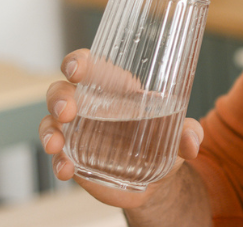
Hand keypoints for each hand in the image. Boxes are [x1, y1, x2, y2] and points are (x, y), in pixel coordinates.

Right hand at [39, 49, 204, 208]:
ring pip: (51, 122)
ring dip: (49, 131)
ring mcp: (77, 132)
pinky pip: (58, 156)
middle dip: (59, 98)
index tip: (77, 69)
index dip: (78, 62)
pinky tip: (65, 170)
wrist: (157, 181)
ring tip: (56, 145)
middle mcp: (90, 106)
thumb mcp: (179, 135)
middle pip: (61, 91)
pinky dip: (57, 162)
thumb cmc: (164, 143)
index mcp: (114, 89)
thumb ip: (189, 133)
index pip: (90, 65)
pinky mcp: (74, 158)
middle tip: (67, 112)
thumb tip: (193, 142)